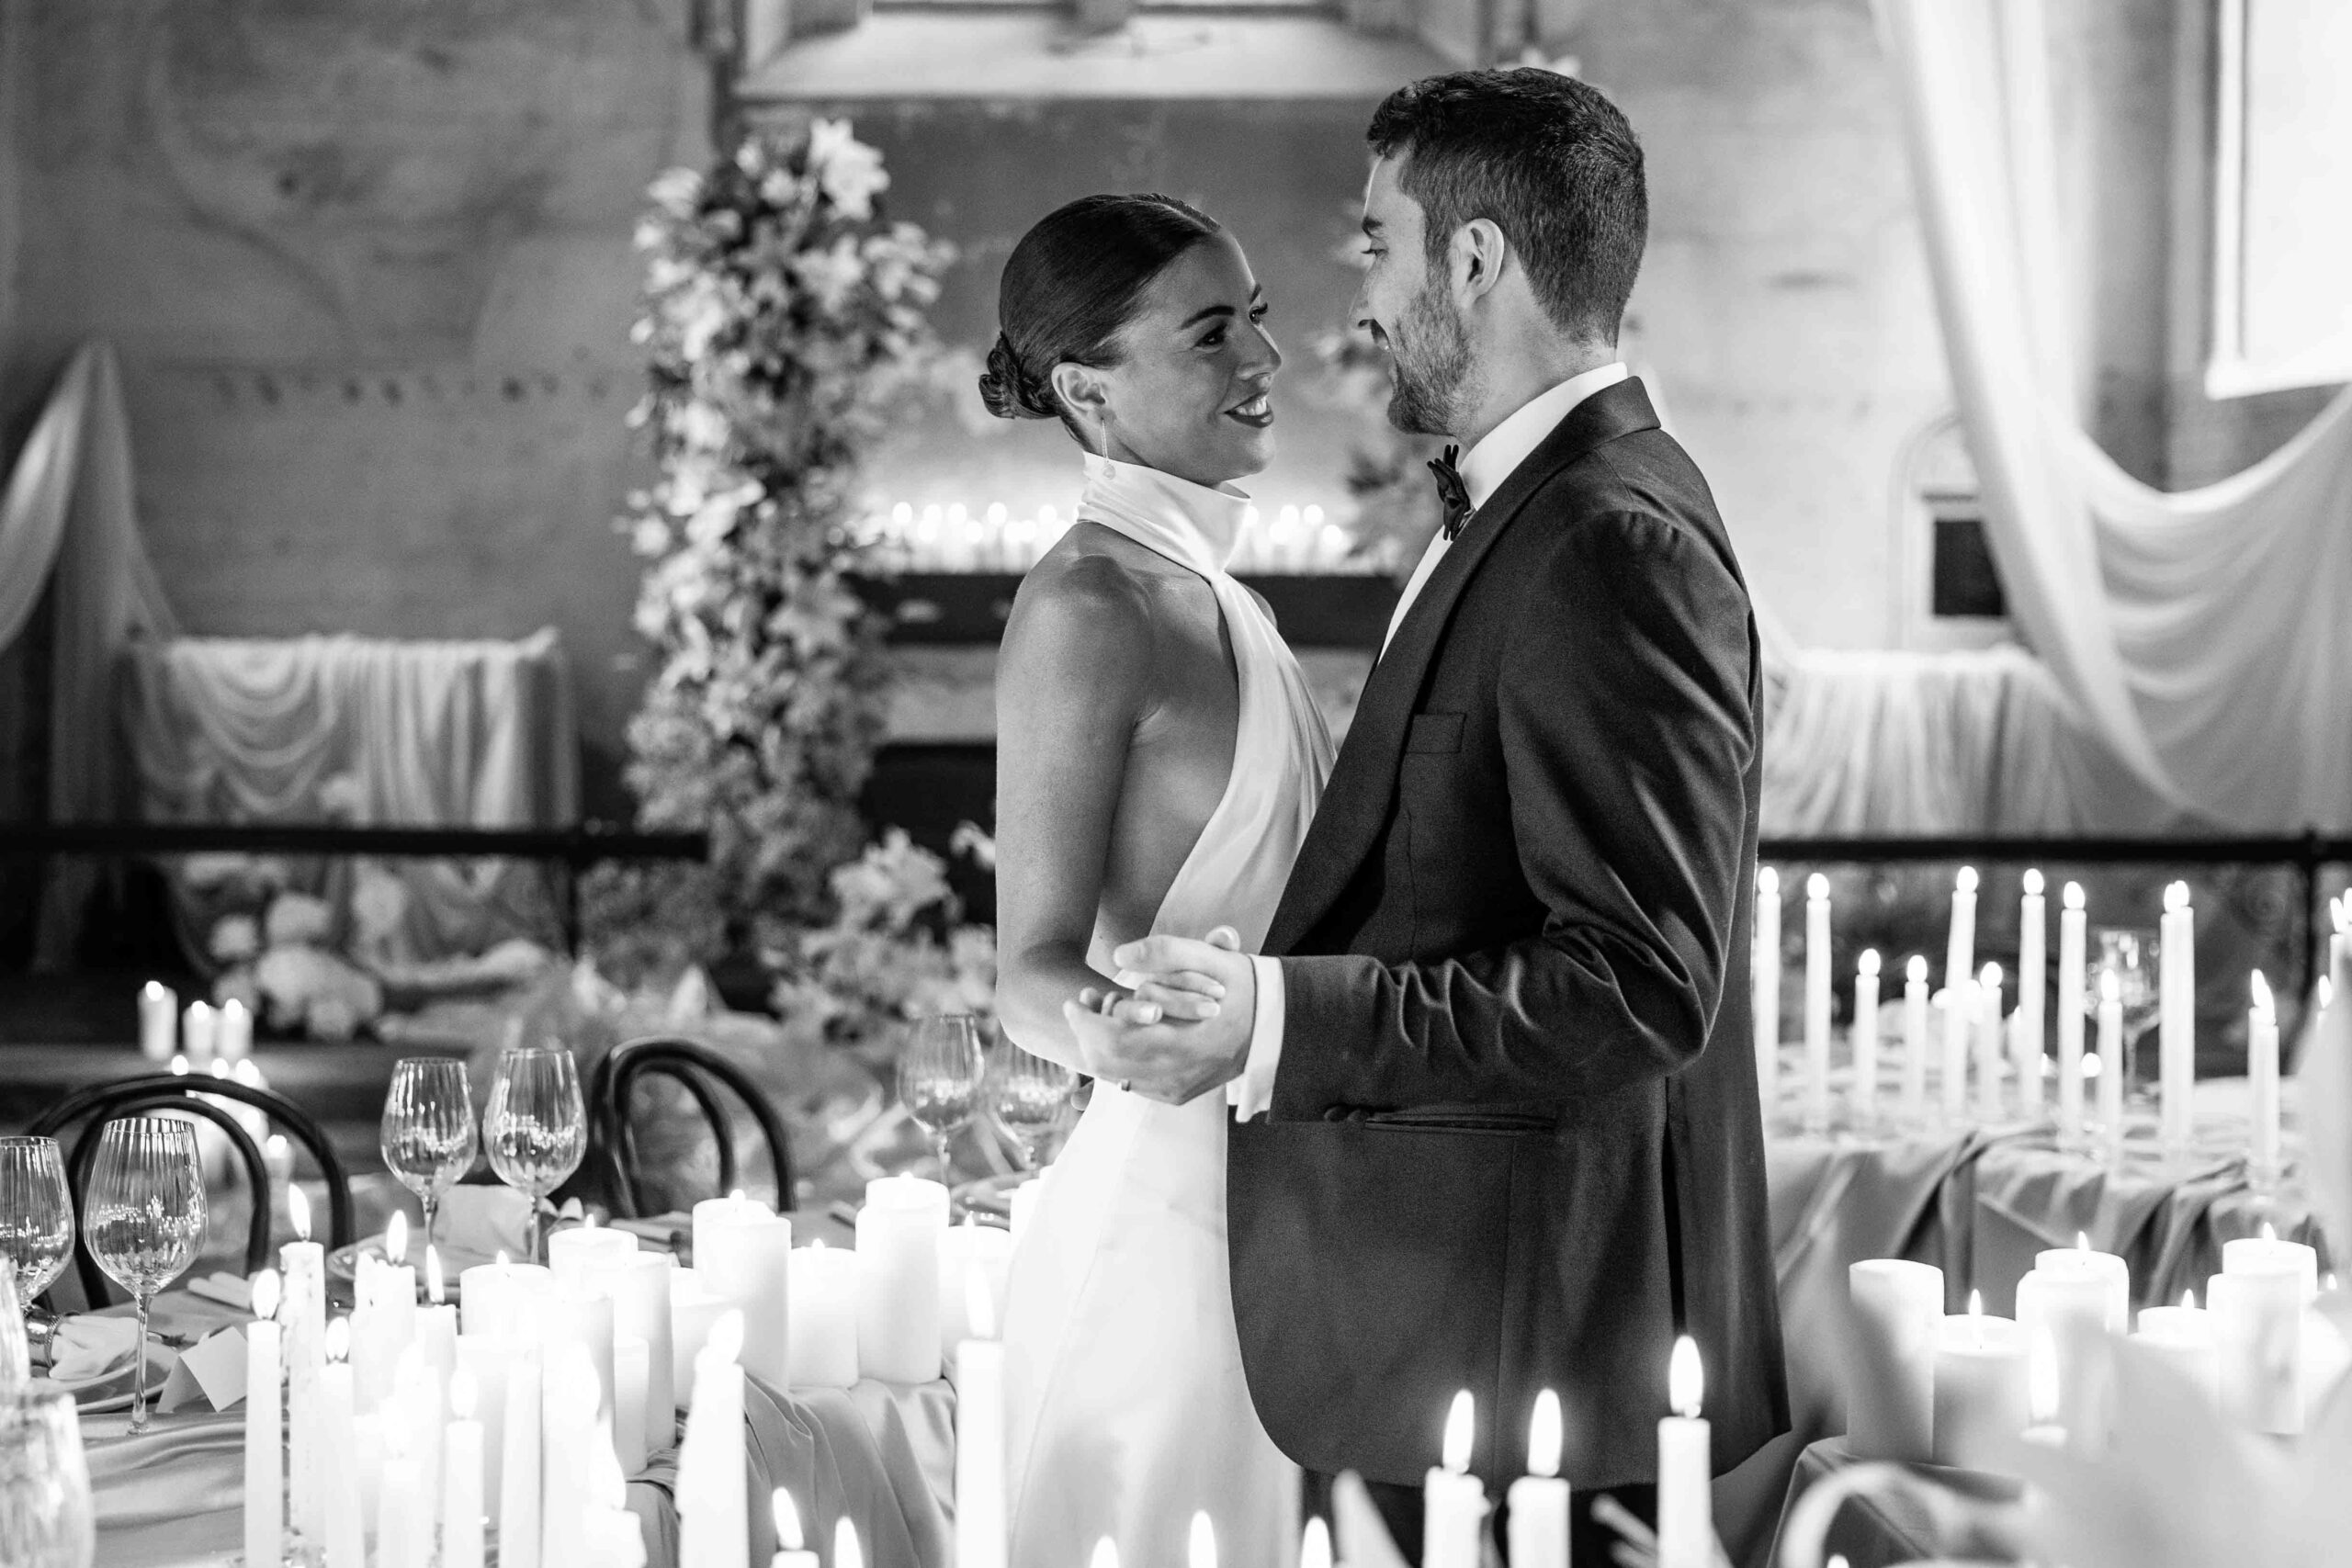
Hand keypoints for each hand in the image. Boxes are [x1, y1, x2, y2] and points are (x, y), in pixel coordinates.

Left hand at [1062, 927, 1255, 1103]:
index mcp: (1182, 1043)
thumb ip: (1165, 952)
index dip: (1086, 1021)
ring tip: (1100, 1015)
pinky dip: (1118, 1062)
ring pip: (1117, 1077)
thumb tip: (1121, 955)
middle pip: (1108, 1063)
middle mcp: (1175, 1075)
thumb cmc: (1244, 989)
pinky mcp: (1179, 1094)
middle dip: (1086, 1032)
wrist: (1277, 1027)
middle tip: (1083, 1005)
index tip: (1076, 998)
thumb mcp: (1211, 959)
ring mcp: (1176, 1088)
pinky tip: (1122, 1035)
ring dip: (1099, 1047)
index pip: (1113, 1040)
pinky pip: (1134, 1083)